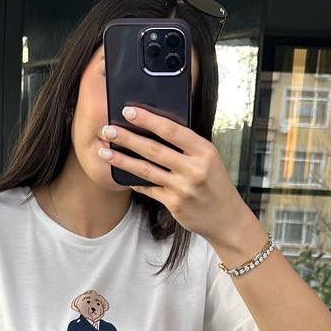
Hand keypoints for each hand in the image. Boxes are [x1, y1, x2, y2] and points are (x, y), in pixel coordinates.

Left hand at [99, 107, 252, 248]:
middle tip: (107, 130)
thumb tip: (156, 128)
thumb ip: (187, 146)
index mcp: (204, 151)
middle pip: (154, 149)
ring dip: (122, 159)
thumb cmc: (215, 184)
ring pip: (146, 170)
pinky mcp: (174, 204)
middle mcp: (194, 169)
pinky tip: (120, 174)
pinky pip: (149, 188)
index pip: (172, 130)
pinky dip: (134, 181)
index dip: (148, 119)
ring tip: (104, 151)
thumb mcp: (209, 159)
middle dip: (128, 138)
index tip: (129, 111)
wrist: (226, 218)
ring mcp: (183, 188)